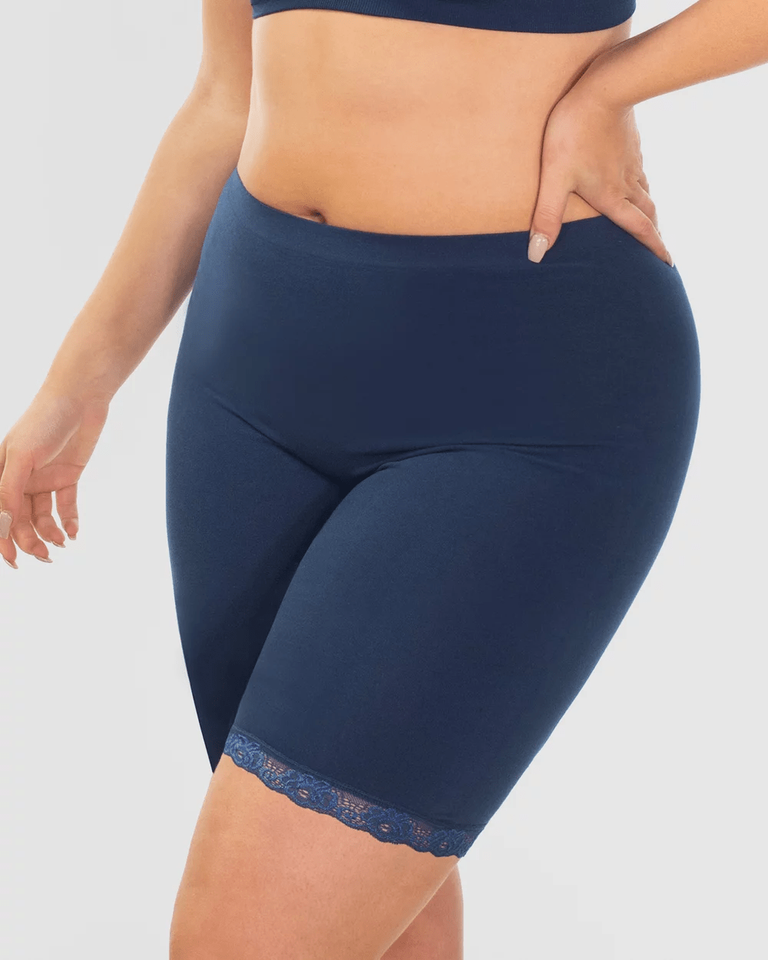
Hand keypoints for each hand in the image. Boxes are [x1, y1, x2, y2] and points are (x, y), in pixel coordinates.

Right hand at [0, 391, 109, 566]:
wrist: (80, 397)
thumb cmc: (43, 421)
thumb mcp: (22, 456)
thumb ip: (10, 490)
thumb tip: (3, 524)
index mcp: (1, 473)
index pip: (0, 514)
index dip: (3, 539)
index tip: (13, 562)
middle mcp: (20, 478)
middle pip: (22, 519)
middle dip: (30, 540)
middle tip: (46, 556)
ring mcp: (44, 477)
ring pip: (43, 516)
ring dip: (50, 533)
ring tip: (62, 544)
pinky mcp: (68, 475)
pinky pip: (66, 505)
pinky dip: (70, 521)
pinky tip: (74, 532)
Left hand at [527, 76, 672, 265]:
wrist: (604, 85)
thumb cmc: (574, 131)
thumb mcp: (555, 177)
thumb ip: (546, 216)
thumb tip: (537, 255)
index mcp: (612, 196)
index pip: (639, 228)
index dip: (654, 248)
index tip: (667, 264)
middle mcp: (627, 182)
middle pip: (648, 213)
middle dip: (654, 232)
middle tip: (660, 249)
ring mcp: (631, 160)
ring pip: (645, 191)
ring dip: (649, 210)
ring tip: (649, 220)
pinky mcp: (630, 141)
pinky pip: (640, 170)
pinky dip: (641, 185)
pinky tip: (634, 180)